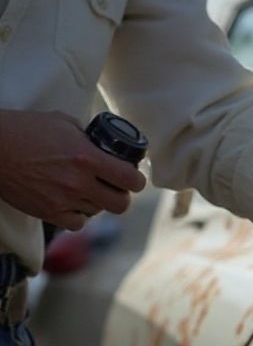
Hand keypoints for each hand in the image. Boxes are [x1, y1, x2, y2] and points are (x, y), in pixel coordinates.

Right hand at [0, 109, 146, 230]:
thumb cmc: (24, 129)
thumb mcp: (62, 122)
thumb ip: (89, 137)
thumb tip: (107, 146)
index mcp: (87, 157)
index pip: (131, 180)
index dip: (136, 180)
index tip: (131, 177)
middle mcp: (78, 182)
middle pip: (121, 204)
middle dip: (121, 194)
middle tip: (113, 187)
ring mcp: (63, 200)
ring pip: (99, 212)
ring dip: (97, 202)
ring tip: (86, 190)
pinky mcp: (48, 212)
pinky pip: (78, 223)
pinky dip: (78, 214)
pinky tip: (72, 202)